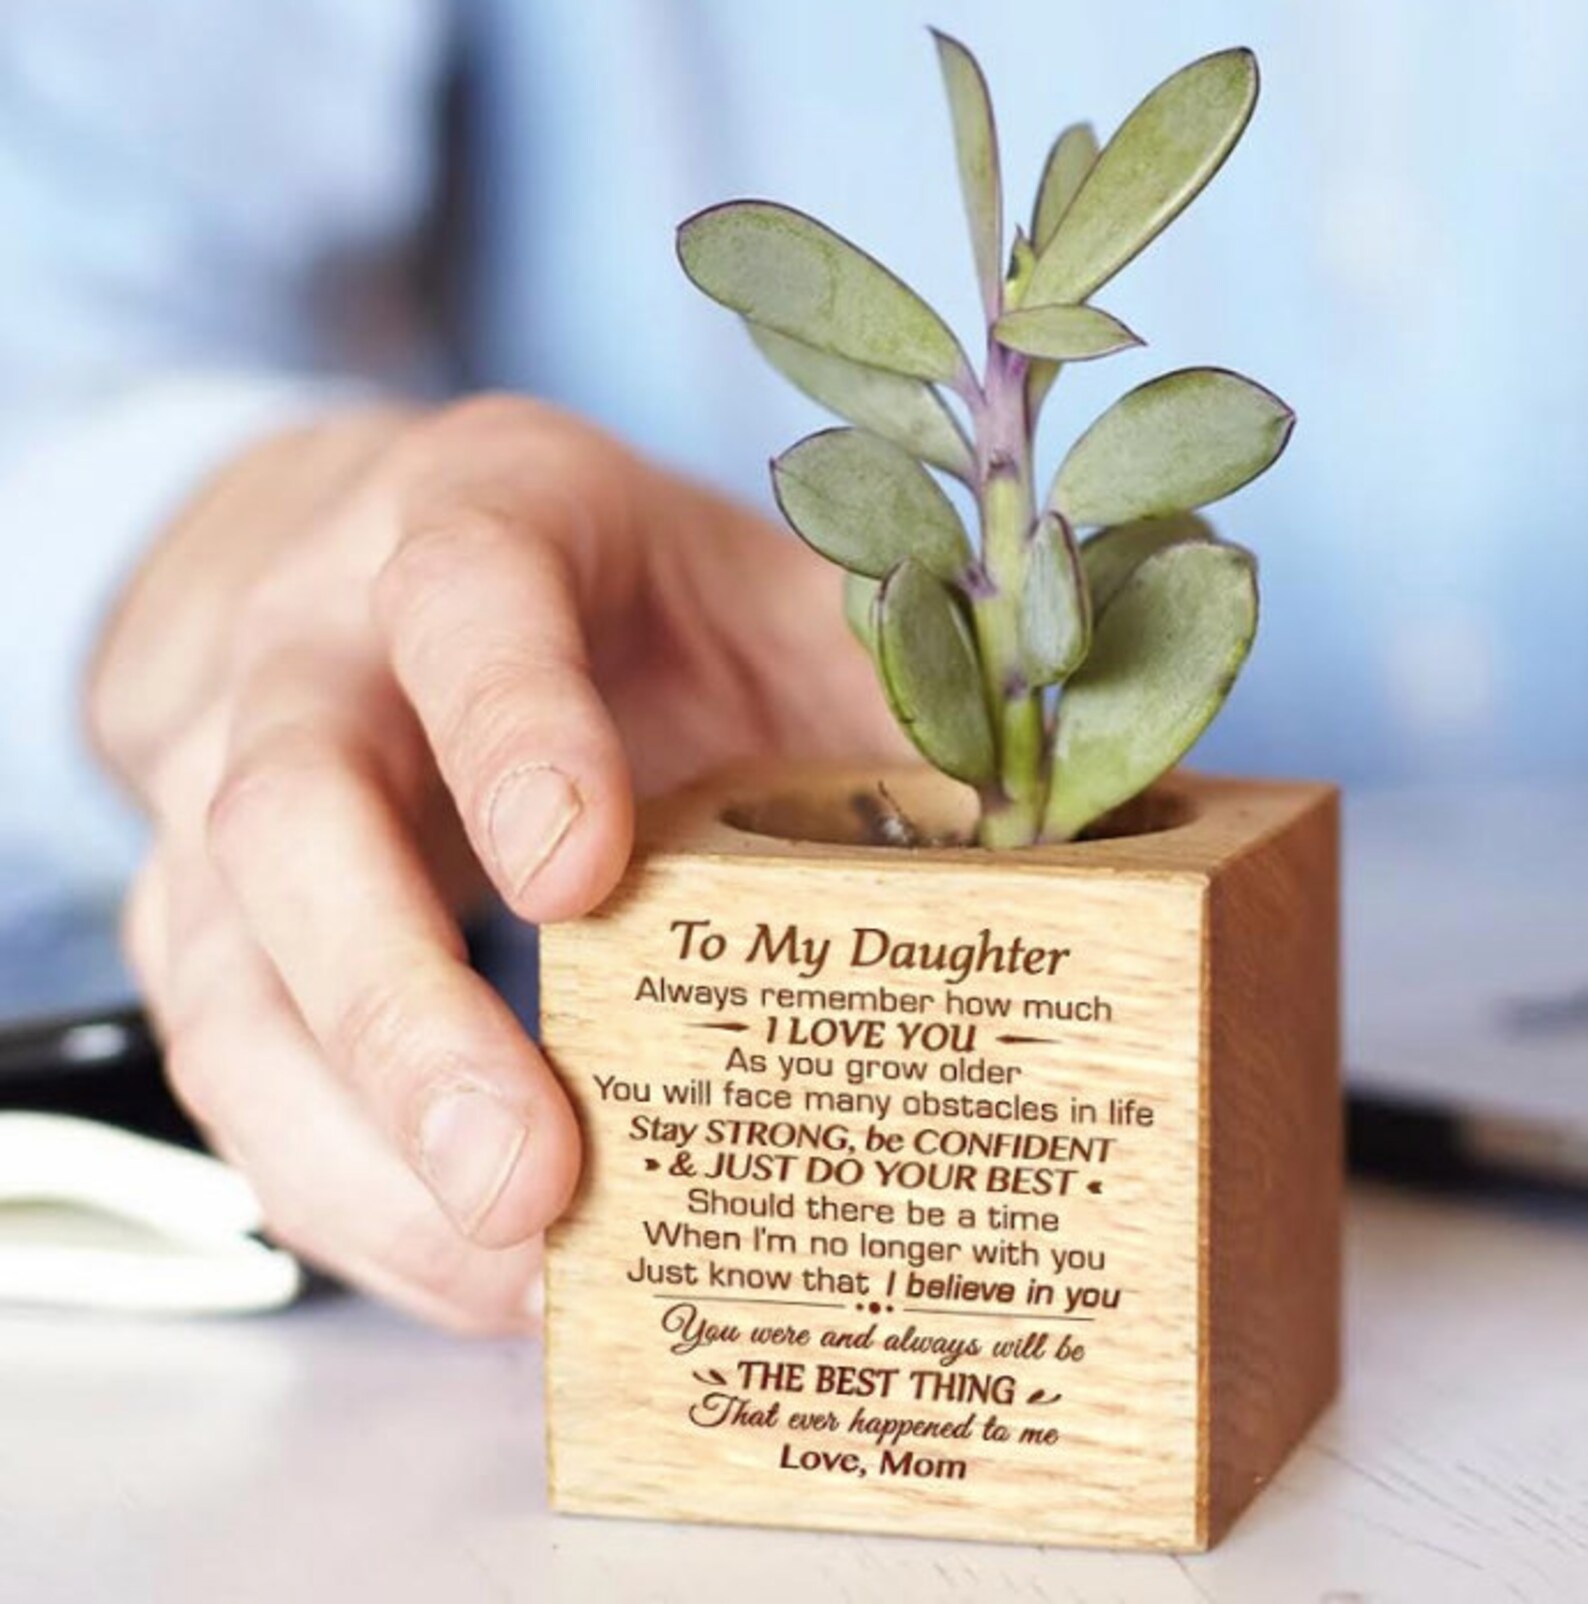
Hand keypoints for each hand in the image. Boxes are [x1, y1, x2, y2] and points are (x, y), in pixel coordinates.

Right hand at [89, 396, 899, 1331]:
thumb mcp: (754, 587)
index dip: (513, 727)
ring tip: (515, 1285)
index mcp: (476, 522)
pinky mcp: (209, 918)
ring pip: (227, 978)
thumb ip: (881, 682)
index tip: (582, 881)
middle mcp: (317, 646)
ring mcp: (226, 788)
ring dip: (360, 1151)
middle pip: (291, 814)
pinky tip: (470, 1276)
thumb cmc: (611, 589)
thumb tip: (1063, 842)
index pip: (464, 596)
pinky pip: (235, 1071)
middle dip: (401, 1009)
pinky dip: (345, 1192)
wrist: (386, 578)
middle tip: (533, 1181)